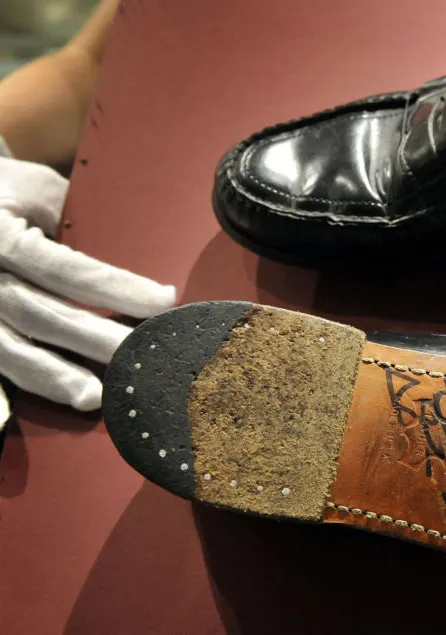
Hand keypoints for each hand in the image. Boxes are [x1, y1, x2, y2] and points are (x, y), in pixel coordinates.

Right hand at [0, 139, 174, 426]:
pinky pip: (1, 362)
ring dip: (56, 376)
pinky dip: (35, 380)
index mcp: (0, 234)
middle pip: (41, 314)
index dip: (116, 288)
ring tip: (96, 397)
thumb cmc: (5, 192)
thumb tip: (134, 247)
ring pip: (10, 349)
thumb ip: (72, 218)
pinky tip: (67, 395)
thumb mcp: (35, 187)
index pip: (64, 268)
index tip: (163, 300)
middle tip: (143, 355)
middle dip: (94, 339)